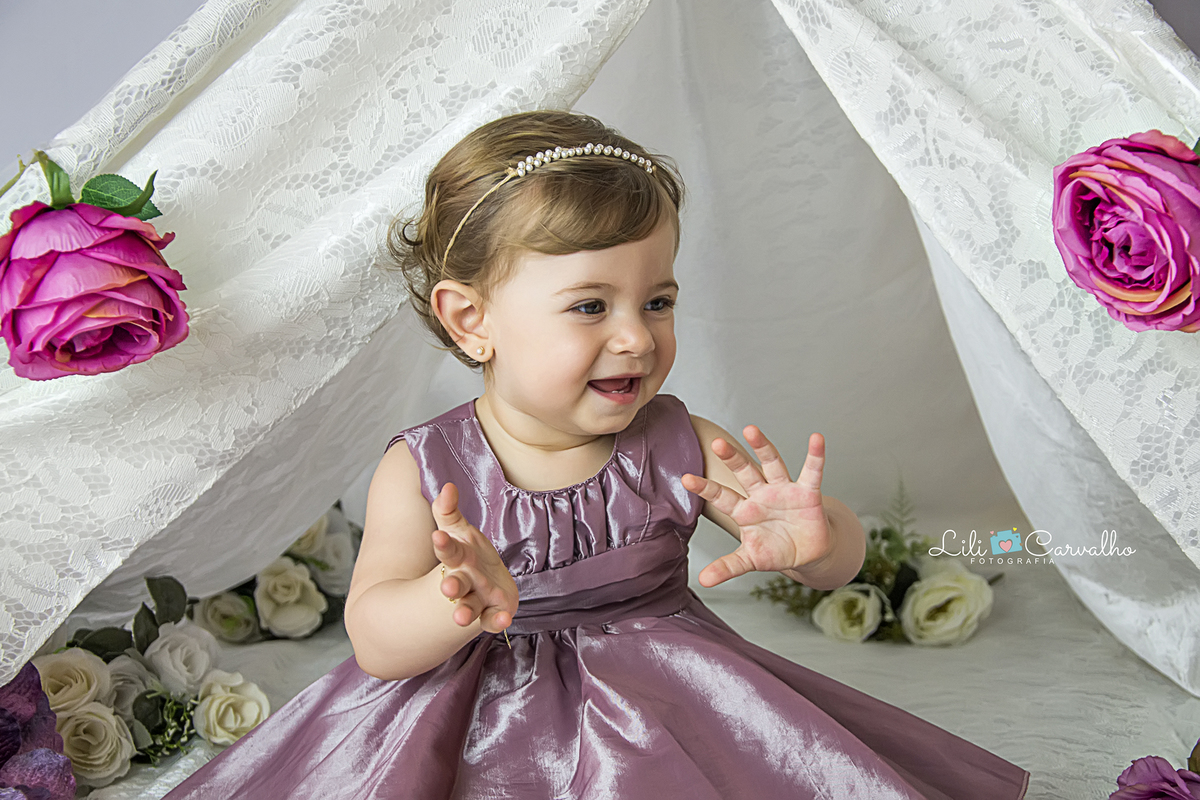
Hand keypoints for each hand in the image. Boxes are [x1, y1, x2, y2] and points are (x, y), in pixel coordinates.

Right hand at [430, 482, 518, 631]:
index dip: (444, 544)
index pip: (448, 550)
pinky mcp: (494, 611)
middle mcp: (465, 580)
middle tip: (447, 587)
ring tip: (460, 618)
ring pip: (469, 606)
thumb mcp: (459, 531)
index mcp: (457, 558)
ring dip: (464, 612)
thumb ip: (448, 511)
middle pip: (456, 583)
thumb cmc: (468, 553)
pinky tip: (504, 620)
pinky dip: (497, 621)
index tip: (438, 536)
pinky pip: (492, 619)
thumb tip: (447, 486)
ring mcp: (478, 597)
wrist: (482, 581)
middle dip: (452, 585)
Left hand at [682, 428, 832, 586]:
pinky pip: (812, 472)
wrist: (807, 553)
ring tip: (751, 430)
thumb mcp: (750, 559)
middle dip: (732, 458)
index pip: (722, 497)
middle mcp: (762, 495)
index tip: (686, 478)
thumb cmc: (775, 550)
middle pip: (744, 473)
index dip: (705, 488)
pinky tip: (817, 438)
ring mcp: (784, 491)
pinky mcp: (808, 493)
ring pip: (772, 464)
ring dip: (763, 447)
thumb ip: (728, 567)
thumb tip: (703, 581)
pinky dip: (816, 456)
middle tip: (716, 443)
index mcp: (745, 511)